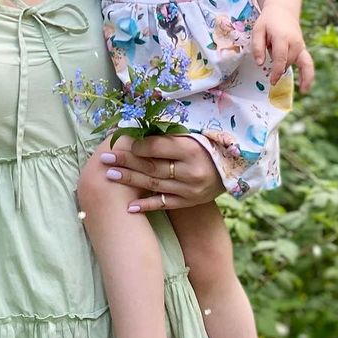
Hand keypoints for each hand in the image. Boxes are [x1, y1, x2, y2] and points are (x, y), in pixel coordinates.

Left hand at [100, 132, 224, 213]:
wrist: (233, 170)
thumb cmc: (207, 146)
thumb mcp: (192, 135)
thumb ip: (168, 135)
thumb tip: (137, 130)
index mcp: (192, 149)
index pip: (158, 147)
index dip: (137, 145)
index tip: (120, 142)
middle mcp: (191, 171)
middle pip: (152, 166)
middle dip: (126, 161)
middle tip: (104, 157)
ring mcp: (190, 189)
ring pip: (154, 184)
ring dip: (130, 180)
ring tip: (110, 175)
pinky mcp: (189, 202)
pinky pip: (164, 204)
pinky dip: (146, 205)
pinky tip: (129, 206)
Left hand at [251, 7, 314, 91]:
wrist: (282, 11)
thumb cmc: (267, 21)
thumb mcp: (257, 30)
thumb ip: (257, 47)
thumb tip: (260, 64)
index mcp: (282, 37)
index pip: (281, 58)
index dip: (277, 71)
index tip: (272, 81)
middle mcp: (294, 42)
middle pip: (287, 62)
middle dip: (277, 66)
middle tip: (268, 56)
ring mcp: (300, 46)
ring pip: (294, 64)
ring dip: (285, 66)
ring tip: (290, 80)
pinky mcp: (302, 49)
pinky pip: (308, 64)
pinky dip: (308, 76)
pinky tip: (304, 89)